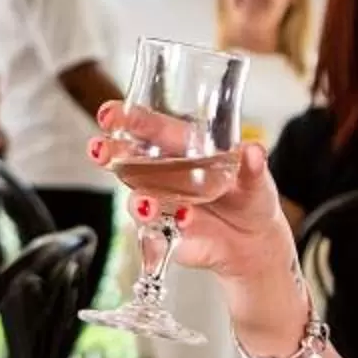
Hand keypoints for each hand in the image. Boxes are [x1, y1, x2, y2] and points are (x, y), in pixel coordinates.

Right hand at [89, 102, 303, 323]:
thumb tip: (255, 152)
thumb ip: (253, 168)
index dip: (129, 119)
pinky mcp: (166, 236)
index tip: (110, 113)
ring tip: (147, 203)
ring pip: (138, 199)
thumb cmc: (250, 199)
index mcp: (184, 149)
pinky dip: (163, 233)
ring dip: (139, 201)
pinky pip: (156, 235)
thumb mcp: (257, 181)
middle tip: (100, 151)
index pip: (152, 129)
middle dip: (110, 154)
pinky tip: (182, 225)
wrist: (254, 244)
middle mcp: (165, 175)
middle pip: (129, 161)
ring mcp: (162, 206)